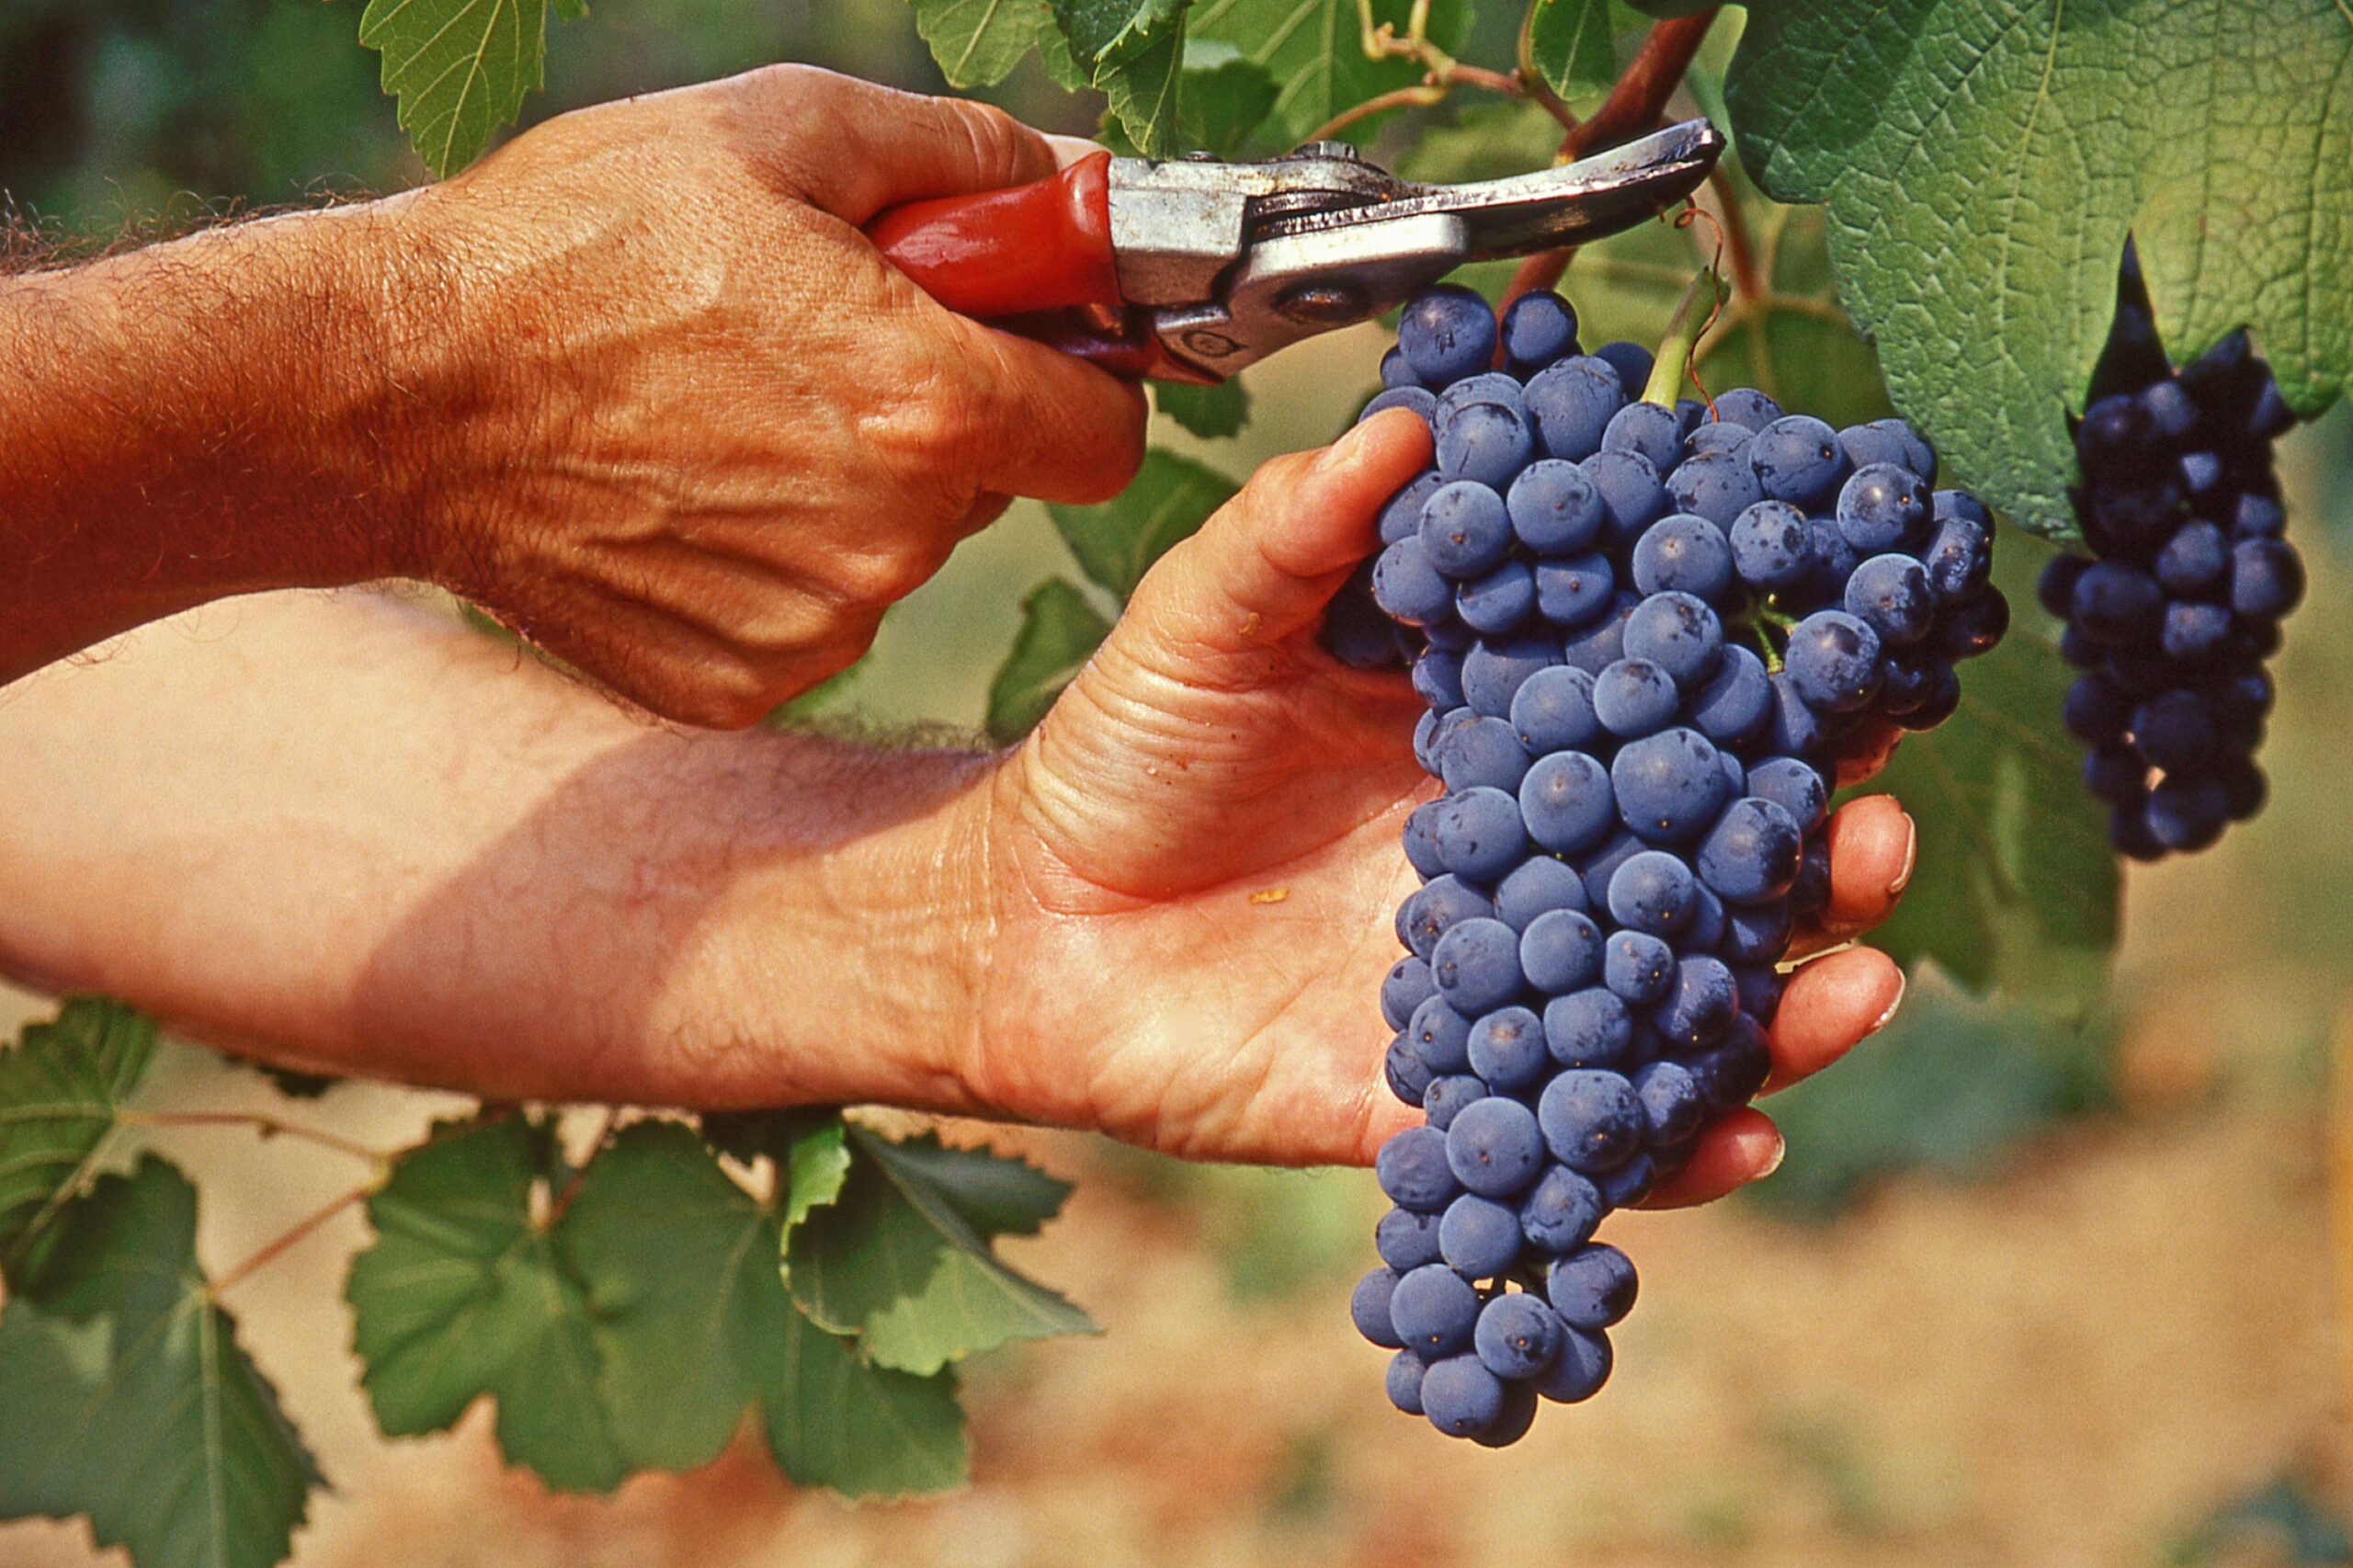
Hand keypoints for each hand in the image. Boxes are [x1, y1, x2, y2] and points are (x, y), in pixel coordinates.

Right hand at [380, 66, 1145, 725]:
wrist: (397, 392)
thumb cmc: (578, 241)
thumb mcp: (779, 129)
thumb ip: (967, 156)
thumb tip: (1075, 182)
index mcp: (926, 405)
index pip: (1109, 437)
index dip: (1081, 382)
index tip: (1029, 353)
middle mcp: (890, 542)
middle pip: (995, 490)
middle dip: (944, 423)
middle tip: (823, 352)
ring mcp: (813, 627)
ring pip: (900, 556)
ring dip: (855, 492)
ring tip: (729, 413)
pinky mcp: (741, 681)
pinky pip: (813, 618)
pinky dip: (773, 563)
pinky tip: (686, 493)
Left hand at [963, 410, 1913, 1199]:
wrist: (1026, 921)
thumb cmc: (1126, 750)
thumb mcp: (1203, 617)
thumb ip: (1300, 526)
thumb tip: (1410, 416)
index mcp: (1495, 728)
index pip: (1658, 701)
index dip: (1758, 678)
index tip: (1852, 642)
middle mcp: (1528, 857)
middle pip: (1709, 861)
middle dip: (1821, 848)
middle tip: (1881, 821)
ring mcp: (1503, 983)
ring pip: (1681, 1001)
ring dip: (1792, 998)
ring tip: (1863, 975)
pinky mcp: (1450, 1097)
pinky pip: (1583, 1136)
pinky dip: (1671, 1149)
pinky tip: (1739, 1136)